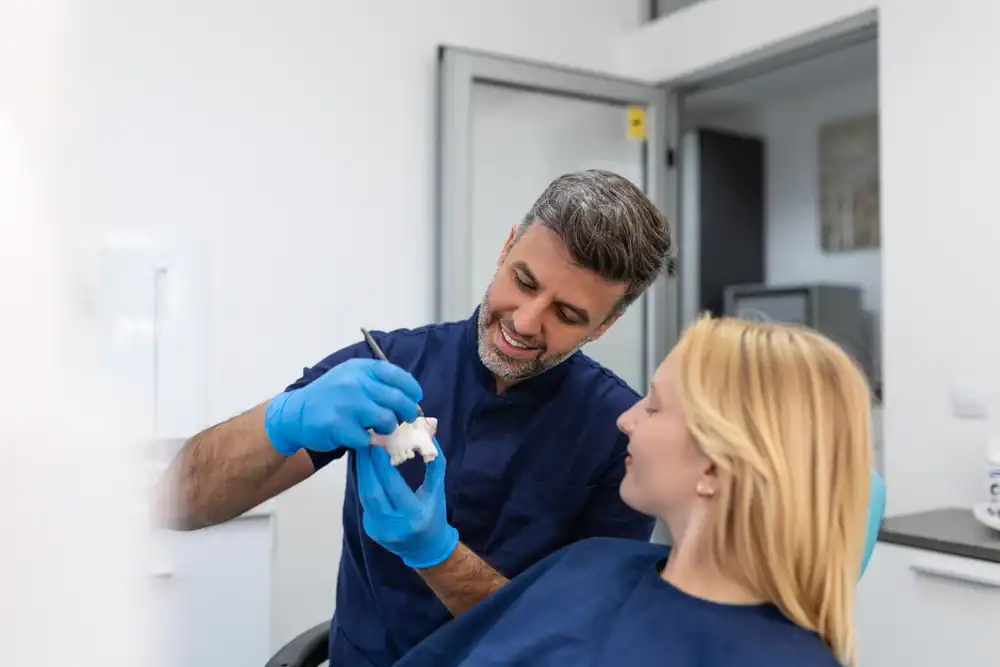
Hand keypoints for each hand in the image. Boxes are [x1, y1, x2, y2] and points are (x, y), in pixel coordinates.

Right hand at [264, 358, 422, 455]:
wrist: (297, 413)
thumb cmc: (331, 396)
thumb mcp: (351, 377)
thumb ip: (377, 383)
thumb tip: (410, 398)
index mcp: (361, 368)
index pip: (398, 376)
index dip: (412, 389)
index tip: (415, 398)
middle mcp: (355, 383)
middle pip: (398, 400)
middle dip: (408, 413)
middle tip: (405, 419)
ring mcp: (348, 405)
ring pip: (387, 420)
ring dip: (388, 428)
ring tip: (379, 428)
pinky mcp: (340, 426)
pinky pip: (369, 439)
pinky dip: (368, 441)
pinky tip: (359, 436)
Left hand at [356, 441, 458, 568]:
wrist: (427, 549)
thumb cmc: (435, 515)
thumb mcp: (438, 491)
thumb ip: (435, 465)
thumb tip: (429, 438)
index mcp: (414, 515)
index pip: (393, 487)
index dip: (382, 465)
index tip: (376, 445)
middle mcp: (394, 525)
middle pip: (373, 491)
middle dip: (366, 466)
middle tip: (363, 444)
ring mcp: (379, 529)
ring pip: (365, 496)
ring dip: (362, 473)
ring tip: (362, 453)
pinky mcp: (371, 529)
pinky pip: (366, 502)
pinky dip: (365, 484)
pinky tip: (365, 469)